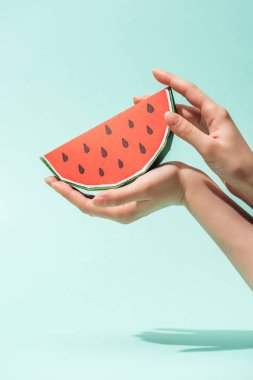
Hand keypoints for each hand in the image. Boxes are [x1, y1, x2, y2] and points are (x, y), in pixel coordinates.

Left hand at [45, 162, 187, 223]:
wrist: (187, 184)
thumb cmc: (167, 183)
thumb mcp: (143, 188)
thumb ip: (119, 196)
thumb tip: (94, 200)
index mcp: (120, 212)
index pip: (86, 206)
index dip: (68, 194)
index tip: (52, 181)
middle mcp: (119, 211)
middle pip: (86, 204)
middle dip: (68, 192)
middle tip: (53, 178)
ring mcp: (123, 205)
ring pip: (94, 199)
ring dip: (78, 189)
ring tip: (65, 176)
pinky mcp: (127, 196)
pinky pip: (103, 193)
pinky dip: (92, 185)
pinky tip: (87, 175)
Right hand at [135, 69, 252, 206]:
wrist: (248, 179)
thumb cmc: (235, 164)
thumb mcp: (209, 148)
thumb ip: (188, 131)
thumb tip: (167, 115)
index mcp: (215, 114)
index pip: (190, 92)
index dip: (171, 81)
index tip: (155, 73)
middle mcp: (211, 117)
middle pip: (183, 103)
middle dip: (162, 99)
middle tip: (141, 99)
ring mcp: (208, 128)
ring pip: (183, 116)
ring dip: (165, 113)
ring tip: (146, 112)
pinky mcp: (206, 139)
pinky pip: (186, 128)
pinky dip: (173, 126)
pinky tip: (161, 127)